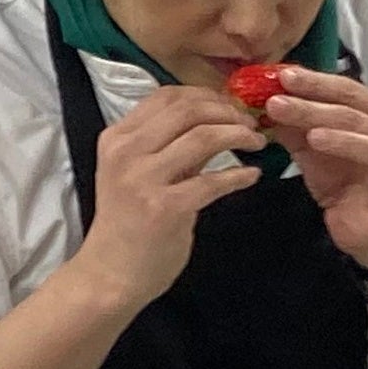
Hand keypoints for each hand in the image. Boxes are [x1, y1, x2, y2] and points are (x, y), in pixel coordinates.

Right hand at [68, 84, 267, 310]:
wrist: (111, 273)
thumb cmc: (127, 223)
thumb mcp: (137, 174)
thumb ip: (169, 146)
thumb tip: (215, 121)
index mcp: (117, 138)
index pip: (167, 95)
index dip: (207, 95)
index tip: (231, 107)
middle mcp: (126, 152)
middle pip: (188, 109)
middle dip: (229, 112)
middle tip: (250, 125)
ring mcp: (143, 179)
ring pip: (204, 136)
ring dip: (239, 135)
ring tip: (256, 144)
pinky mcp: (166, 207)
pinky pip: (214, 181)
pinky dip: (241, 175)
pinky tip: (253, 177)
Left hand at [254, 66, 367, 266]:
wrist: (360, 228)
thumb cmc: (342, 182)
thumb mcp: (311, 153)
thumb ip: (294, 128)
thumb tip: (266, 99)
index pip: (348, 92)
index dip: (316, 83)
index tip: (282, 76)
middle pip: (357, 117)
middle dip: (316, 108)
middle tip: (277, 103)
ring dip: (349, 141)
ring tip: (313, 136)